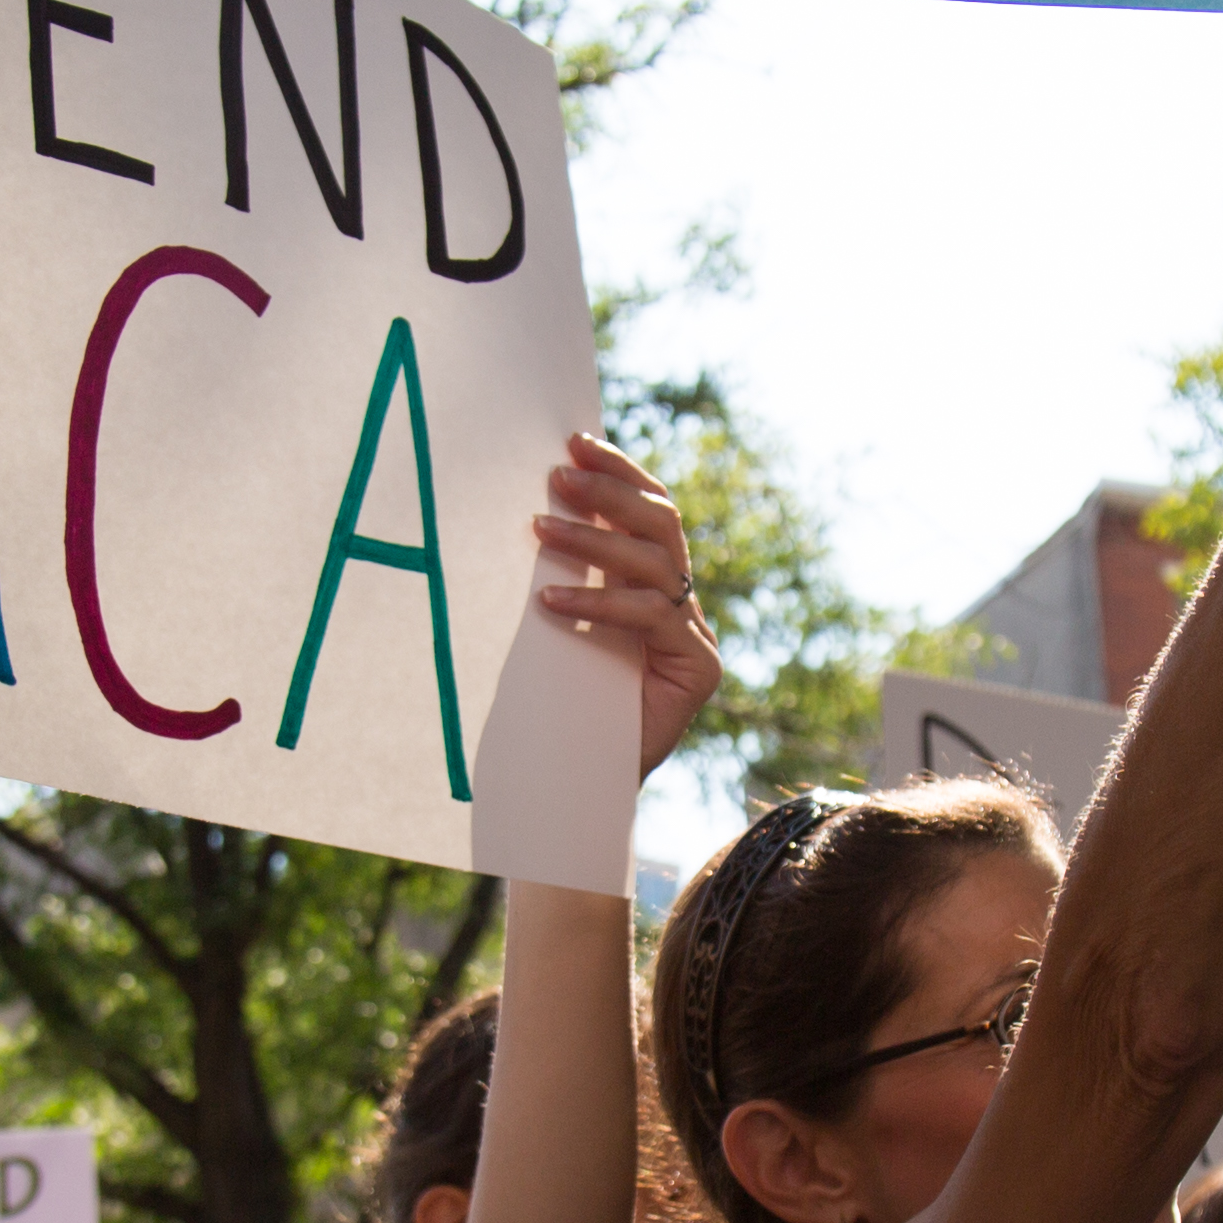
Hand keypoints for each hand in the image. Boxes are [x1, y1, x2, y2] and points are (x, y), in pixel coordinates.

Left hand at [532, 433, 718, 775]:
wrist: (580, 782)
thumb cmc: (561, 703)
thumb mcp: (556, 626)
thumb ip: (561, 575)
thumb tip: (524, 510)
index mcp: (654, 583)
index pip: (649, 510)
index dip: (619, 471)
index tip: (574, 441)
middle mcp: (683, 602)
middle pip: (663, 524)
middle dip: (611, 490)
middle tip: (557, 474)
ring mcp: (695, 634)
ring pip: (656, 563)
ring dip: (593, 539)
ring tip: (537, 527)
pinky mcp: (698, 669)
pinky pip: (649, 617)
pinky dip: (597, 602)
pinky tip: (549, 600)